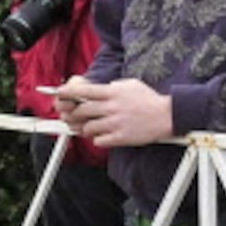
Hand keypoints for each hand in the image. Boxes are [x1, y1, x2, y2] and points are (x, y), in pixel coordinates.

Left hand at [51, 77, 173, 148]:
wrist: (167, 116)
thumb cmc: (149, 99)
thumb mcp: (130, 84)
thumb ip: (113, 86)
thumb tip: (99, 89)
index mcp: (113, 93)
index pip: (84, 91)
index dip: (67, 92)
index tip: (59, 94)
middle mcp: (111, 108)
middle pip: (81, 111)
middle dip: (73, 114)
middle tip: (72, 116)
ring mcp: (115, 123)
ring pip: (87, 128)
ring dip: (85, 129)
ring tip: (89, 127)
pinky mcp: (121, 137)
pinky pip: (99, 141)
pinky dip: (97, 139)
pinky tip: (102, 136)